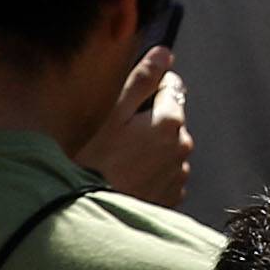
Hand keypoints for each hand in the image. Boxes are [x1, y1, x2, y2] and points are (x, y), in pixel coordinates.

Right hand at [85, 44, 192, 208]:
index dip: (150, 87)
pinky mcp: (172, 196)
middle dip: (149, 120)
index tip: (130, 99)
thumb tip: (165, 53)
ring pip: (168, 147)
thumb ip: (142, 80)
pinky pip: (165, 173)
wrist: (86, 215)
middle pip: (171, 118)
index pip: (172, 86)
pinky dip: (151, 171)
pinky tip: (127, 176)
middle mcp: (182, 146)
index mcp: (170, 121)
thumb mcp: (111, 114)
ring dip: (151, 147)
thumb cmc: (93, 161)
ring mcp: (178, 173)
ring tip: (119, 160)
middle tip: (117, 134)